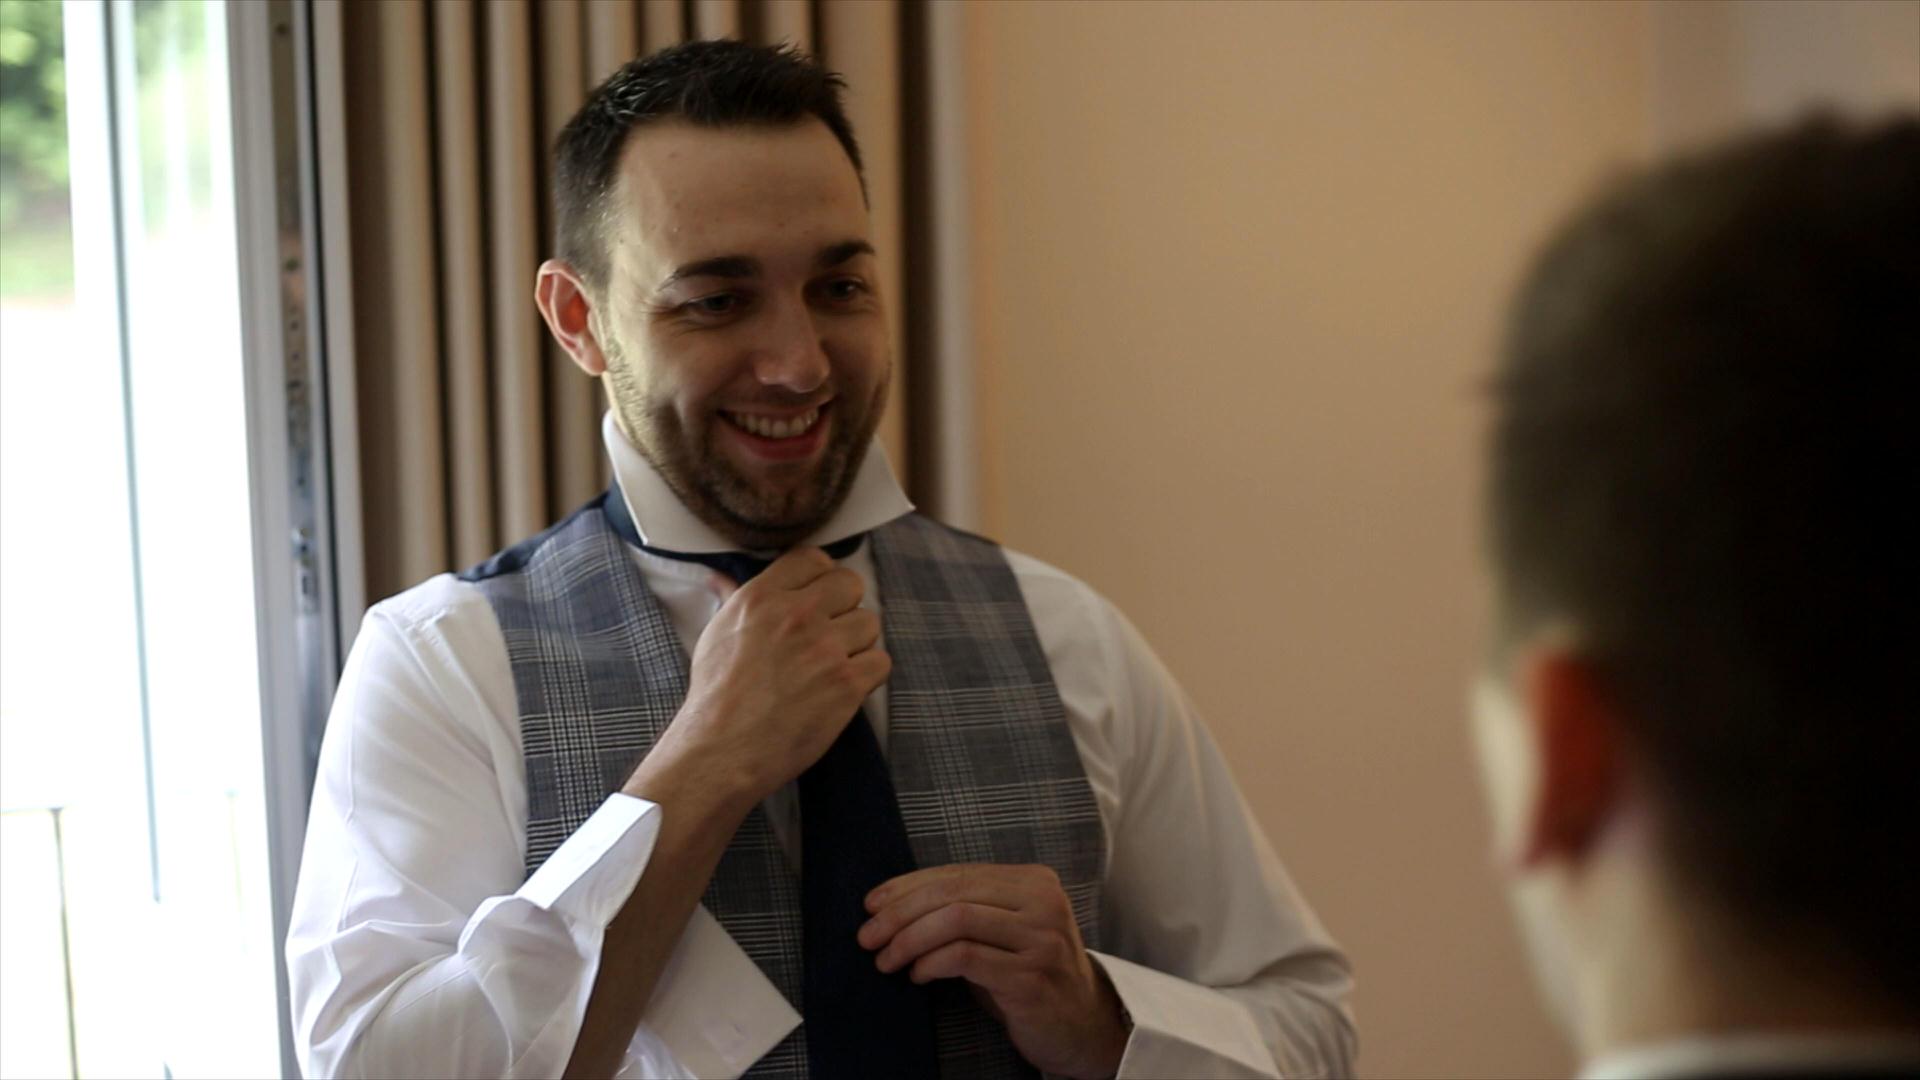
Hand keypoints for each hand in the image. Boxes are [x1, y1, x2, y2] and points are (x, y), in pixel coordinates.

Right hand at [627, 548, 889, 806]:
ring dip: (856, 644)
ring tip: (829, 668)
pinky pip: (881, 662)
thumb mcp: (717, 634)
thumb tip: (721, 576)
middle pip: (850, 583)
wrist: (723, 750)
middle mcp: (797, 615)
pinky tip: (842, 688)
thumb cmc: (716, 695)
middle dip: (844, 607)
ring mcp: (825, 648)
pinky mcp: (846, 683)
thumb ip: (732, 600)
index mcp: (762, 596)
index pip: (812, 558)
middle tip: (829, 634)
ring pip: (869, 623)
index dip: (821, 577)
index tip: (818, 598)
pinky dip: (867, 676)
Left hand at [859, 864, 1130, 1079]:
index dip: (907, 886)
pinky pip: (966, 958)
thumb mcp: (1003, 932)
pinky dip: (931, 963)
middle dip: (900, 913)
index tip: (871, 904)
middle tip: (868, 936)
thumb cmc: (1029, 976)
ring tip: (886, 960)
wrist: (1083, 1025)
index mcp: (1034, 881)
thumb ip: (966, 908)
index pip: (957, 873)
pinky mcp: (1032, 977)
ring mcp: (1041, 939)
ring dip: (909, 939)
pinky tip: (917, 975)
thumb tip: (891, 903)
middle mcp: (1043, 902)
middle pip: (953, 893)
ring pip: (957, 920)